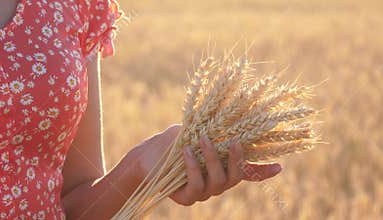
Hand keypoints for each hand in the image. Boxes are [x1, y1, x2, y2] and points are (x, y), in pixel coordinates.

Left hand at [132, 124, 281, 205]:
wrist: (146, 156)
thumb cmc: (172, 142)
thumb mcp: (195, 131)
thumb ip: (213, 130)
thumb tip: (231, 117)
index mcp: (220, 167)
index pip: (246, 172)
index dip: (263, 171)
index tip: (280, 167)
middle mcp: (215, 182)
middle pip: (236, 176)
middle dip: (237, 158)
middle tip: (234, 140)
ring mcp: (203, 192)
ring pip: (219, 181)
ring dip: (212, 158)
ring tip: (203, 139)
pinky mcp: (187, 198)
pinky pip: (197, 186)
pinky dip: (194, 167)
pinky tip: (187, 152)